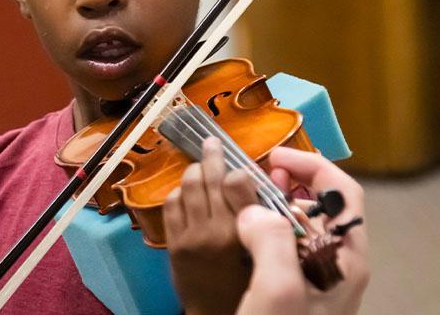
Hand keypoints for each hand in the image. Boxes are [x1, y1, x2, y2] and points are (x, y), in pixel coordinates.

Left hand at [164, 137, 258, 314]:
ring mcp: (191, 235)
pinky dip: (179, 192)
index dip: (239, 169)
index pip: (239, 182)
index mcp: (246, 232)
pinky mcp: (173, 242)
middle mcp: (216, 230)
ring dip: (195, 171)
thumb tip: (268, 176)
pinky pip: (171, 204)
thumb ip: (268, 217)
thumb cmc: (250, 284)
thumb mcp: (267, 252)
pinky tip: (187, 192)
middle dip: (212, 155)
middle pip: (210, 179)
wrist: (216, 313)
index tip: (240, 167)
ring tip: (201, 164)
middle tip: (212, 142)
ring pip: (188, 186)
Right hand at [231, 147, 368, 314]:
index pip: (343, 193)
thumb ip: (273, 240)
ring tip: (241, 197)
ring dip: (272, 202)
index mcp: (346, 260)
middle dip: (288, 181)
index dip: (312, 166)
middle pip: (322, 204)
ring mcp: (314, 280)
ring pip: (300, 224)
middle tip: (253, 177)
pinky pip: (281, 246)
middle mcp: (335, 265)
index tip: (271, 158)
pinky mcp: (292, 291)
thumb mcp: (277, 291)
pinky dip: (261, 227)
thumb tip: (256, 209)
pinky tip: (237, 231)